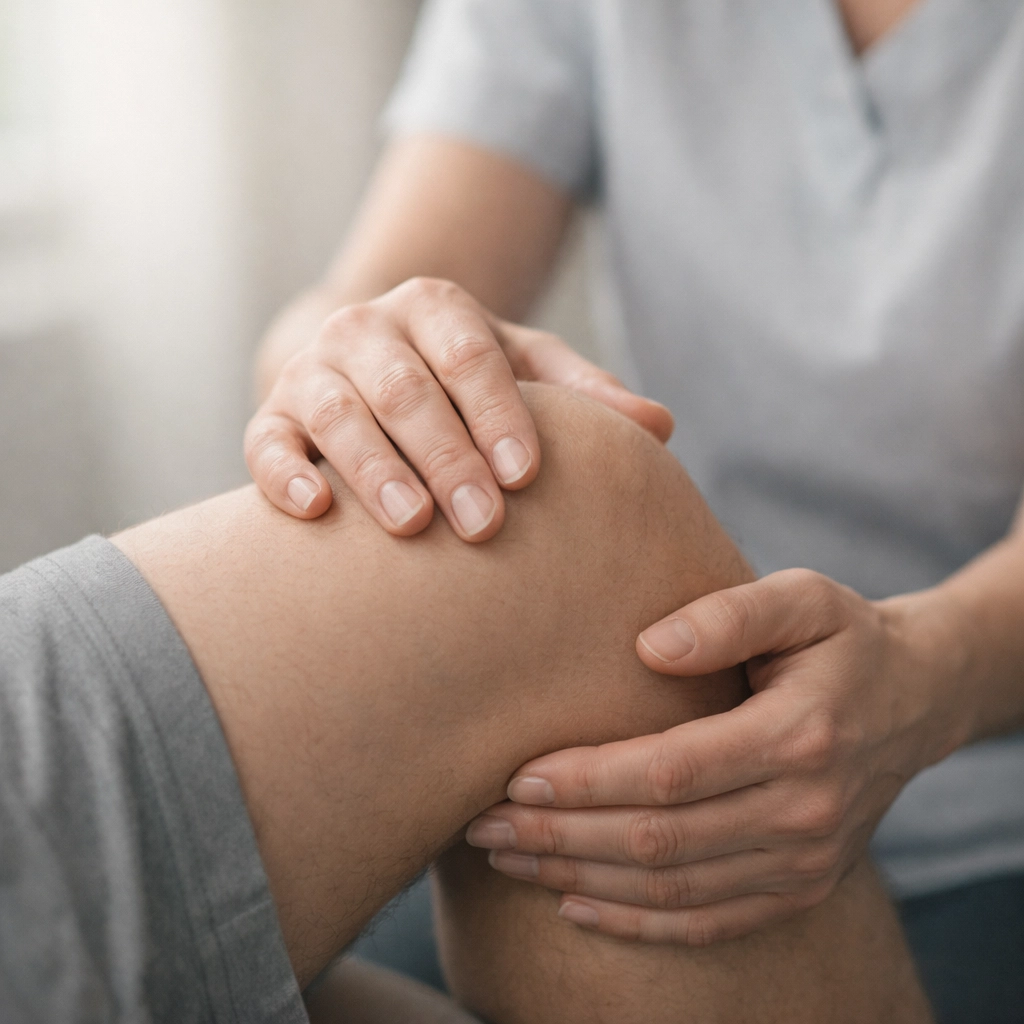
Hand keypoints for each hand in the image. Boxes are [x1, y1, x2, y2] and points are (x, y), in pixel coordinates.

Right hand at [245, 277, 672, 538]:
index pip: (471, 355)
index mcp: (435, 308)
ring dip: (374, 469)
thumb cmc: (461, 379)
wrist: (366, 364)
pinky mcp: (271, 415)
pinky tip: (315, 510)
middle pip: (407, 389)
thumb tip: (659, 427)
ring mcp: (312, 371)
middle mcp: (367, 328)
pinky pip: (266, 442)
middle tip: (482, 524)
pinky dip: (284, 473)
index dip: (497, 412)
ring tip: (411, 525)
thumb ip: (582, 396)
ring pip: (339, 414)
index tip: (526, 475)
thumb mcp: (522, 371)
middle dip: (446, 456)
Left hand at [466, 569, 962, 943]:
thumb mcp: (802, 598)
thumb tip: (648, 645)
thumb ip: (730, 613)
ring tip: (507, 856)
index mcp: (799, 736)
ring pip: (671, 890)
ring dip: (579, 879)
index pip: (671, 772)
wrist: (913, 698)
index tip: (517, 773)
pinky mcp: (799, 888)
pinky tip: (573, 904)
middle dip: (561, 835)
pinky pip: (707, 923)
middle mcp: (804, 812)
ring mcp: (804, 862)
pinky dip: (635, 924)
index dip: (589, 779)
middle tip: (483, 823)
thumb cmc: (840, 636)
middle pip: (659, 841)